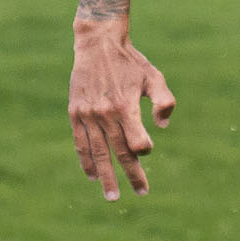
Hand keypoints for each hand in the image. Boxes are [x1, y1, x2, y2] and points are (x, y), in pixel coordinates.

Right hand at [69, 18, 175, 199]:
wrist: (97, 44)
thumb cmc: (130, 62)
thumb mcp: (154, 76)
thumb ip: (164, 101)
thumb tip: (162, 127)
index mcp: (125, 106)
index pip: (136, 141)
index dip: (144, 149)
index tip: (147, 149)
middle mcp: (105, 114)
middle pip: (119, 152)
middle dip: (131, 175)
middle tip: (140, 193)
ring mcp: (87, 115)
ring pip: (98, 153)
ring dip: (106, 176)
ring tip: (112, 196)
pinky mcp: (75, 113)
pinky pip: (80, 143)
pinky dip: (86, 161)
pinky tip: (93, 176)